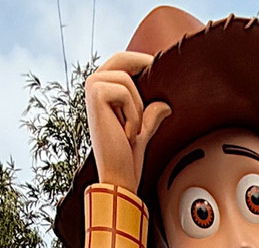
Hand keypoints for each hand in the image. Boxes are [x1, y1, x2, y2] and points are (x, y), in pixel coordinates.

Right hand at [85, 51, 171, 191]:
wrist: (118, 178)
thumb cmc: (127, 158)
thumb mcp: (142, 132)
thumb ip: (150, 116)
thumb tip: (166, 105)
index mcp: (102, 91)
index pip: (121, 61)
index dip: (141, 60)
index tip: (160, 65)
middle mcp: (93, 86)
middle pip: (121, 58)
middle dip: (143, 65)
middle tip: (159, 73)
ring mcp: (92, 88)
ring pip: (126, 79)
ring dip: (137, 107)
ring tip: (133, 130)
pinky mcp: (95, 95)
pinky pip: (124, 92)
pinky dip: (133, 115)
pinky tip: (127, 133)